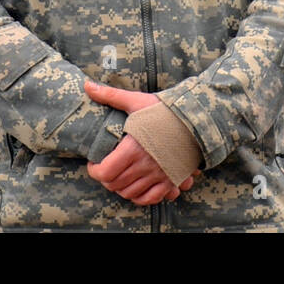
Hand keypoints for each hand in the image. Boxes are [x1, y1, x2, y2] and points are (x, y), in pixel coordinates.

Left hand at [84, 80, 200, 204]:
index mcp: (132, 148)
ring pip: (131, 193)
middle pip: (116, 184)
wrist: (196, 119)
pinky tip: (136, 189)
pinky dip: (140, 197)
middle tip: (104, 170)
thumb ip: (110, 96)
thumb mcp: (136, 101)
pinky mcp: (171, 180)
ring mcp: (159, 175)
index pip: (105, 172)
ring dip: (120, 189)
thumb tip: (87, 85)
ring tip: (118, 178)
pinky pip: (152, 198)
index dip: (94, 171)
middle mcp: (145, 165)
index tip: (93, 163)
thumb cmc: (164, 110)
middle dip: (105, 179)